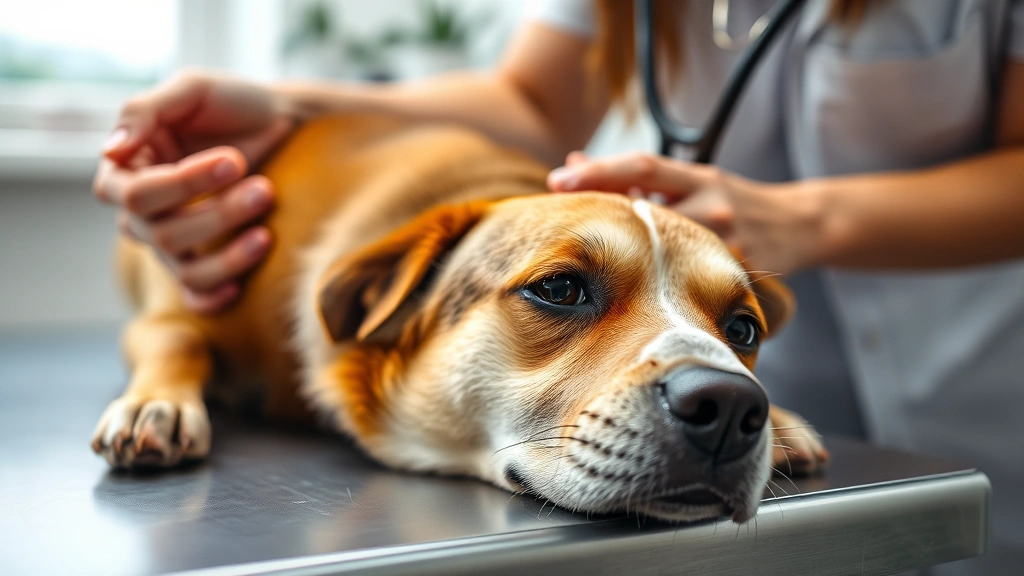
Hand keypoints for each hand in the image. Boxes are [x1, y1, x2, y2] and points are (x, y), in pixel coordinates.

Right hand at [93, 71, 295, 312]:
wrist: (279, 122)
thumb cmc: (230, 103)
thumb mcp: (189, 89)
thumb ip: (144, 111)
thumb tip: (110, 152)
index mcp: (126, 170)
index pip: (136, 195)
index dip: (184, 183)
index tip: (233, 160)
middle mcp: (141, 212)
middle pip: (163, 234)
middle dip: (218, 214)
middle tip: (264, 190)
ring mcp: (170, 240)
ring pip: (185, 269)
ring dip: (228, 257)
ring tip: (266, 235)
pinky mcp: (202, 259)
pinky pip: (194, 295)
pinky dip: (212, 298)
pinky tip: (239, 288)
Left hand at [547, 152, 822, 274]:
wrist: (800, 226)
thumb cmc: (733, 200)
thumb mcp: (692, 179)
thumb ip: (638, 178)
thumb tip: (573, 162)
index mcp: (701, 178)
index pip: (642, 167)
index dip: (597, 172)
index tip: (558, 179)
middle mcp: (714, 207)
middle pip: (645, 212)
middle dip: (601, 218)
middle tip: (557, 224)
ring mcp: (727, 244)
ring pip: (663, 252)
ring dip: (626, 255)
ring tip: (589, 262)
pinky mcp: (737, 276)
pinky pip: (686, 282)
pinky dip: (656, 280)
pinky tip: (632, 289)